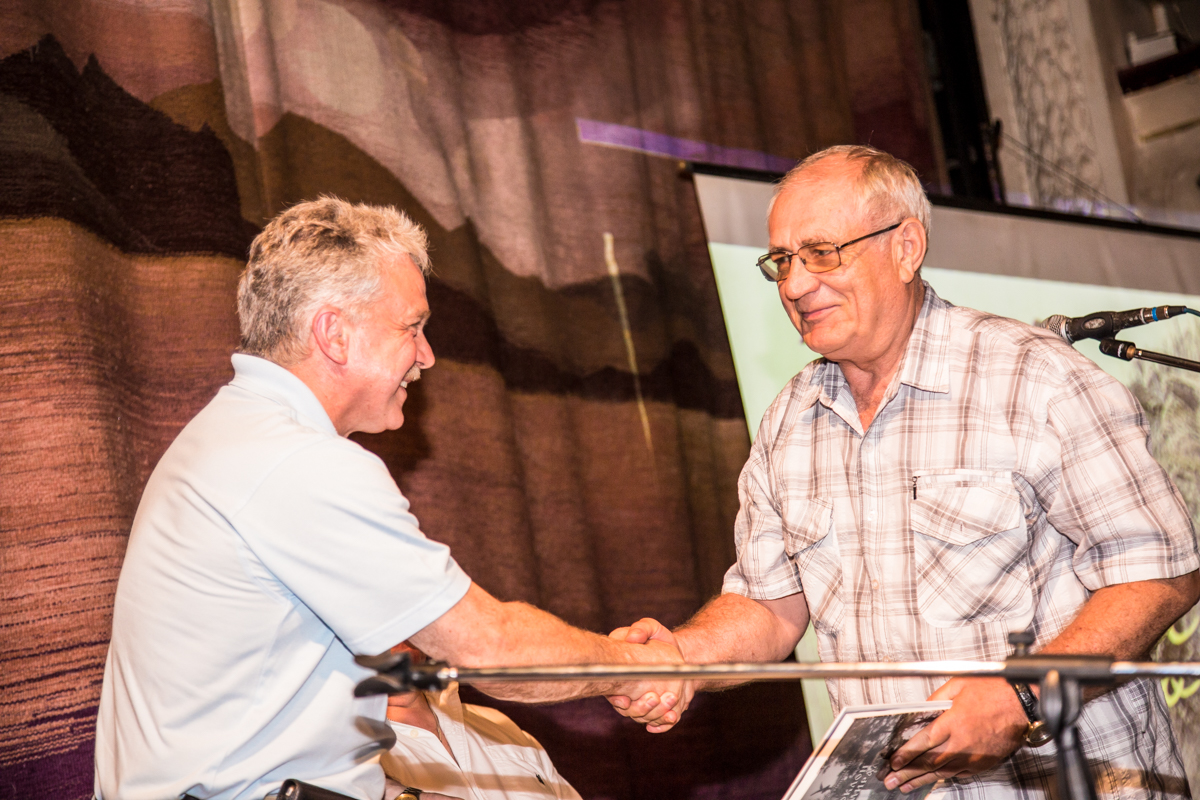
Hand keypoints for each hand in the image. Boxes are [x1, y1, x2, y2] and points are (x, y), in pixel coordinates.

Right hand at [605, 618, 693, 732]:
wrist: (679, 654)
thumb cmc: (659, 639)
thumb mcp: (651, 628)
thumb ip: (642, 628)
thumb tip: (632, 637)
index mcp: (619, 674)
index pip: (612, 692)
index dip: (617, 699)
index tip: (625, 699)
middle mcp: (628, 693)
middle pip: (629, 711)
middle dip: (641, 708)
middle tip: (655, 697)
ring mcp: (642, 703)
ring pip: (644, 719)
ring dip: (657, 714)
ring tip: (671, 700)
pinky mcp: (658, 710)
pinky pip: (659, 724)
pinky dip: (664, 724)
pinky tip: (671, 717)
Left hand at [882, 677, 1026, 792]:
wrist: (1021, 703)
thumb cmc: (992, 691)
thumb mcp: (957, 686)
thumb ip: (935, 699)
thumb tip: (919, 711)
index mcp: (952, 722)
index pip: (922, 742)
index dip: (905, 754)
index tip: (893, 762)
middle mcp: (961, 742)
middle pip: (929, 762)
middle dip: (907, 773)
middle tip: (890, 781)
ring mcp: (973, 756)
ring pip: (942, 772)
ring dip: (921, 780)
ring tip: (905, 787)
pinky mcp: (982, 763)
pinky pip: (959, 774)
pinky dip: (943, 779)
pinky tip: (931, 782)